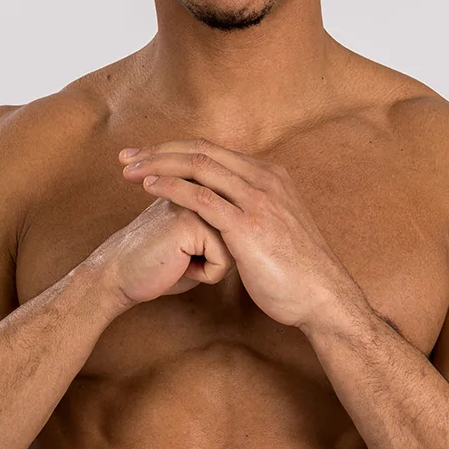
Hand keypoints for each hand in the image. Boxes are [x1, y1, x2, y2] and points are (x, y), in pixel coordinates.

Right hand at [87, 194, 235, 307]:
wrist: (121, 276)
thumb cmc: (161, 265)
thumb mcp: (199, 243)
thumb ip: (223, 230)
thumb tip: (253, 232)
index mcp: (206, 188)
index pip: (241, 224)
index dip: (222, 250)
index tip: (195, 255)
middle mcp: (203, 188)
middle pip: (243, 234)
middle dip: (219, 259)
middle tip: (184, 260)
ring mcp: (197, 200)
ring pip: (236, 246)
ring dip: (212, 265)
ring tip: (181, 260)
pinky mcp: (192, 221)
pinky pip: (224, 259)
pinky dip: (205, 273)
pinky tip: (179, 266)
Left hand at [119, 140, 359, 328]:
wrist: (322, 297)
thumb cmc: (297, 273)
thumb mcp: (276, 230)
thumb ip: (253, 214)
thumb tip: (227, 216)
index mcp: (269, 177)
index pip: (214, 151)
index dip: (175, 150)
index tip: (146, 156)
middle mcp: (264, 180)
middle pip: (201, 151)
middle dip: (159, 151)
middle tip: (126, 157)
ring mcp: (257, 200)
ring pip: (199, 167)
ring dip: (158, 165)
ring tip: (128, 171)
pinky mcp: (248, 225)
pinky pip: (202, 197)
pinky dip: (172, 188)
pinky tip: (149, 188)